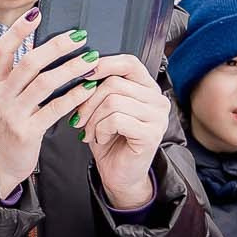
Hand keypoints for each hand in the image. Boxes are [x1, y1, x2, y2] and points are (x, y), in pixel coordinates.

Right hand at [0, 13, 104, 198]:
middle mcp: (1, 95)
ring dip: (71, 69)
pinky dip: (74, 96)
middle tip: (79, 36)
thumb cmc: (6, 128)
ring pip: (45, 83)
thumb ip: (16, 77)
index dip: (19, 30)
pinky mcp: (27, 131)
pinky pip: (54, 109)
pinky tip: (89, 87)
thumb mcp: (2, 99)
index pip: (2, 49)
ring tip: (91, 59)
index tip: (36, 13)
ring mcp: (13, 113)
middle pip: (30, 63)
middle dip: (57, 46)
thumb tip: (43, 50)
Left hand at [71, 53, 168, 211]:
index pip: (129, 63)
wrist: (119, 174)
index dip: (104, 64)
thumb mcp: (101, 109)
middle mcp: (157, 100)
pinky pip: (116, 119)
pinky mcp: (151, 133)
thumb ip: (99, 88)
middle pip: (114, 83)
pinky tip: (101, 138)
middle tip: (79, 118)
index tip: (84, 74)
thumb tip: (81, 69)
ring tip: (90, 131)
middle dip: (88, 101)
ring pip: (113, 100)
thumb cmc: (110, 140)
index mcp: (147, 89)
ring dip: (92, 118)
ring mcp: (157, 117)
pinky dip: (100, 129)